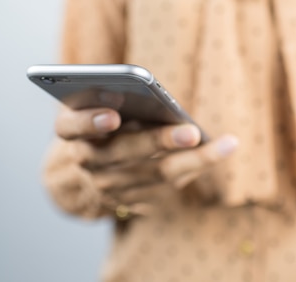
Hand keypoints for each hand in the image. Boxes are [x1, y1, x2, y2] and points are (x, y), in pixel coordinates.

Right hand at [53, 106, 237, 217]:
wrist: (74, 181)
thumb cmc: (94, 126)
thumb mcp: (90, 109)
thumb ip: (110, 98)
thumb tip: (152, 94)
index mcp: (70, 131)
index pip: (72, 126)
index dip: (90, 121)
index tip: (114, 116)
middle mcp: (86, 160)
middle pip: (124, 152)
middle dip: (159, 141)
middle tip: (191, 132)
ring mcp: (107, 186)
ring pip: (154, 175)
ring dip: (193, 160)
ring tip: (225, 145)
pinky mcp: (128, 201)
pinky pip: (165, 187)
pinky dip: (193, 169)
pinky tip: (218, 153)